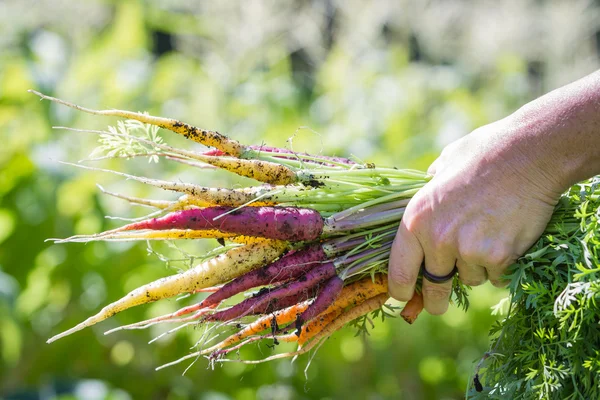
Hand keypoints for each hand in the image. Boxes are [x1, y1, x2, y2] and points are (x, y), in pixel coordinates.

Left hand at [388, 117, 562, 314]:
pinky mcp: (500, 257)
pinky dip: (501, 266)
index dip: (399, 289)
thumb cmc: (483, 154)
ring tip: (487, 236)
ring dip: (475, 268)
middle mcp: (438, 240)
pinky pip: (496, 276)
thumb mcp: (442, 167)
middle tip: (436, 306)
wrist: (528, 155)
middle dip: (434, 301)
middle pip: (433, 287)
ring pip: (469, 279)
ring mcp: (470, 251)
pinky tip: (506, 239)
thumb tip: (426, 198)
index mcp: (416, 219)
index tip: (402, 297)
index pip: (399, 270)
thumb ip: (429, 190)